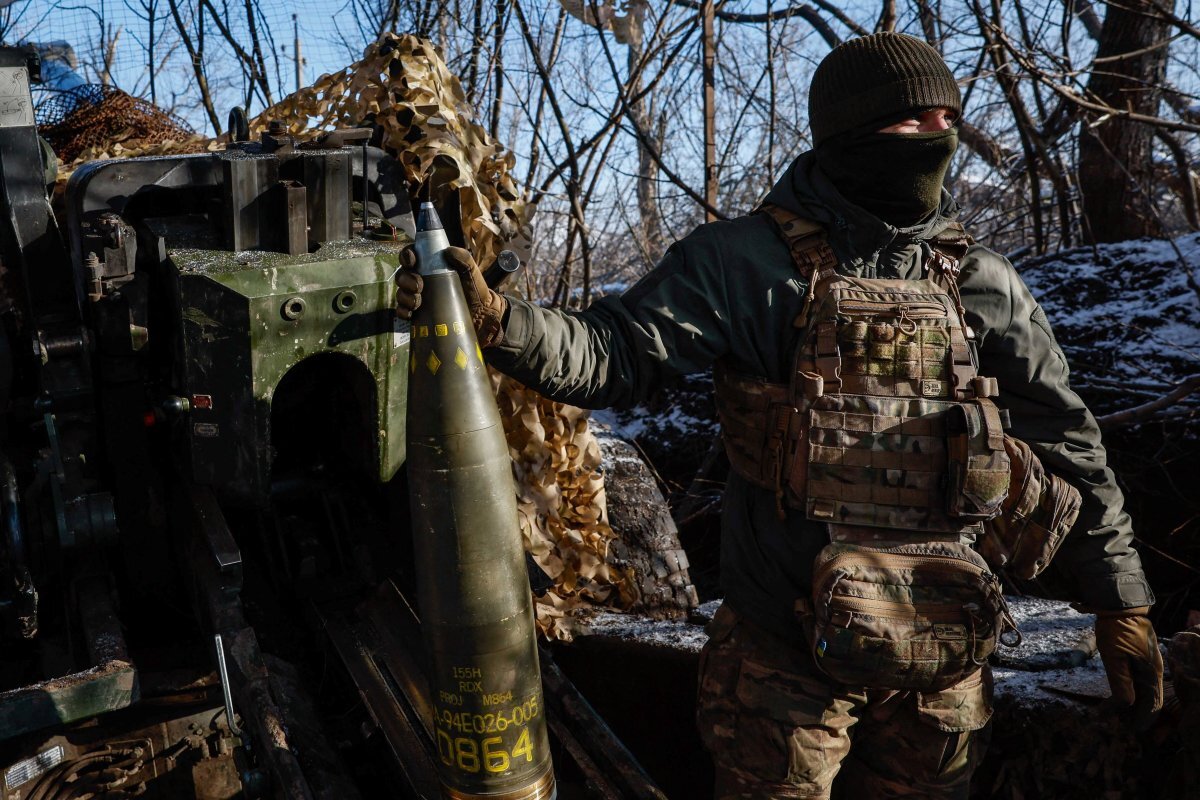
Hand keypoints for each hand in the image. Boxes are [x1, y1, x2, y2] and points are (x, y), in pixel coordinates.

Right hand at [394, 246, 507, 348]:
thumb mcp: (472, 272)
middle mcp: (421, 279)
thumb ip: (464, 258)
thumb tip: (448, 251)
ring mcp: (418, 297)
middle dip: (406, 279)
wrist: (480, 316)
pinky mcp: (418, 314)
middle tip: (418, 286)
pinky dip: (403, 311)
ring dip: (405, 296)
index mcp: (430, 266)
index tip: (411, 261)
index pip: (411, 255)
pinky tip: (411, 313)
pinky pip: (402, 311)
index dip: (407, 256)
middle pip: (403, 274)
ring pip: (401, 292)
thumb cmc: (475, 290)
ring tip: (418, 302)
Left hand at [1095, 606, 1163, 727]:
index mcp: (1150, 673)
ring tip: (1118, 712)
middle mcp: (1154, 670)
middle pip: (1151, 700)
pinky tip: (1123, 693)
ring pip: (1146, 691)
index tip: (1130, 729)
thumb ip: (1120, 681)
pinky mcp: (1144, 658)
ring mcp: (1151, 663)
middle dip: (1137, 714)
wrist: (1121, 606)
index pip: (1151, 704)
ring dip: (1135, 703)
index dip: (1141, 719)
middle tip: (1121, 723)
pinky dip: (1134, 690)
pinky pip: (1142, 680)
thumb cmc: (1116, 630)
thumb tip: (1127, 704)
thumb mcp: (1113, 656)